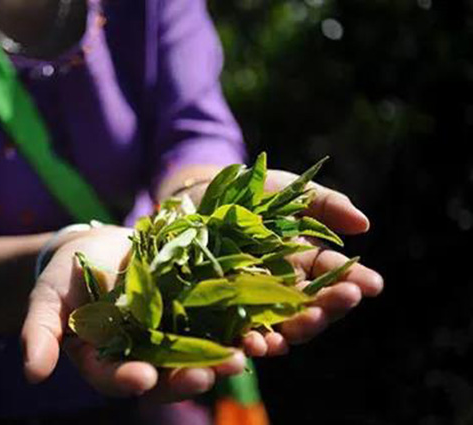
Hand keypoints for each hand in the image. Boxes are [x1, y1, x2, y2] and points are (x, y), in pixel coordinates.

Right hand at [21, 226, 247, 402]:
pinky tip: (256, 325)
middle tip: (210, 374)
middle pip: (166, 374)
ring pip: (197, 352)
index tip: (142, 378)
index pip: (115, 377)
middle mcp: (142, 354)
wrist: (97, 247)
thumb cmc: (66, 275)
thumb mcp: (47, 300)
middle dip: (187, 376)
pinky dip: (235, 326)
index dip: (128, 379)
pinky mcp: (193, 310)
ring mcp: (170, 334)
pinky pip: (216, 322)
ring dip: (222, 355)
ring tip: (245, 353)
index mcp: (105, 360)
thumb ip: (40, 334)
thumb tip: (31, 373)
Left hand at [241, 170, 383, 356]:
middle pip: (314, 308)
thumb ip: (327, 206)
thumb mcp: (293, 192)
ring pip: (283, 327)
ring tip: (308, 323)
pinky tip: (259, 344)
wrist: (201, 199)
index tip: (372, 284)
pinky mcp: (226, 311)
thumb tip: (363, 224)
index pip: (337, 277)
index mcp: (308, 264)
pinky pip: (241, 333)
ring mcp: (257, 303)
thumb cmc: (255, 194)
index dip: (356, 281)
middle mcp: (286, 289)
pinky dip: (253, 341)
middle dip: (331, 305)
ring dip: (298, 329)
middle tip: (346, 299)